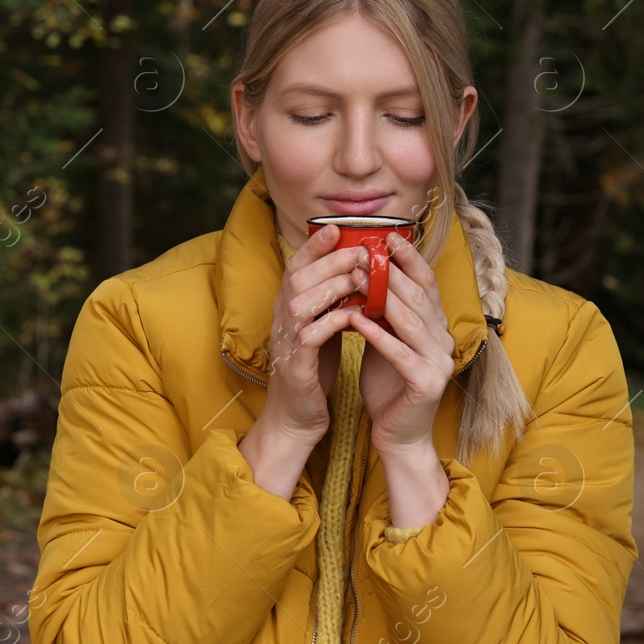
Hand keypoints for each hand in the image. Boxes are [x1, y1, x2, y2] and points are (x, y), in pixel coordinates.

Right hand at [256, 222, 369, 444]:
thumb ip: (333, 301)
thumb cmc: (315, 368)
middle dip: (330, 261)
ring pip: (302, 301)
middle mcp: (281, 318)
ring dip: (333, 287)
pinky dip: (333, 322)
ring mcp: (285, 340)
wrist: (296, 415)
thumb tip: (358, 271)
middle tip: (361, 251)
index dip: (313, 246)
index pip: (296, 266)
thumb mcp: (323, 326)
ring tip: (361, 278)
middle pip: (298, 277)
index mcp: (287, 306)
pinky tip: (355, 315)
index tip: (336, 228)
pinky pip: (310, 335)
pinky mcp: (295, 364)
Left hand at [346, 231, 455, 454]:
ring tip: (356, 274)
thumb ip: (383, 312)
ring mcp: (439, 362)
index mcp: (437, 327)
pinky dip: (377, 333)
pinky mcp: (426, 383)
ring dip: (382, 294)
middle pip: (418, 296)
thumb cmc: (388, 384)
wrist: (398, 434)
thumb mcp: (385, 340)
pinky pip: (399, 352)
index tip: (387, 235)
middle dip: (389, 270)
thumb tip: (364, 274)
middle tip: (363, 249)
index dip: (409, 258)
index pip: (426, 283)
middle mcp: (444, 339)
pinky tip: (356, 319)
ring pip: (410, 319)